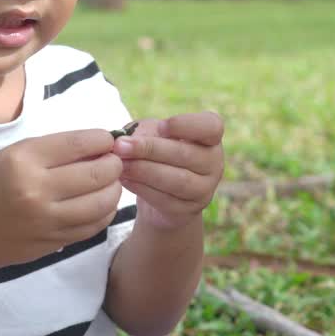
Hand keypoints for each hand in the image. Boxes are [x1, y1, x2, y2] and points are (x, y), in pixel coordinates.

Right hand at [0, 129, 123, 270]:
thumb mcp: (10, 155)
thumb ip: (52, 149)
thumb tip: (98, 143)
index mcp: (23, 160)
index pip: (78, 144)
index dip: (103, 139)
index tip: (109, 139)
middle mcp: (36, 190)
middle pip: (97, 173)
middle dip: (114, 164)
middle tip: (114, 160)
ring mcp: (47, 220)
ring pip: (102, 203)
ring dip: (115, 188)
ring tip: (111, 181)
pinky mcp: (54, 241)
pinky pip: (94, 226)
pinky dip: (106, 211)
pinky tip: (102, 202)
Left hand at [113, 112, 224, 229]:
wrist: (161, 190)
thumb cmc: (159, 152)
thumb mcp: (153, 133)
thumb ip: (144, 131)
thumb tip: (127, 139)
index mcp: (210, 136)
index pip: (211, 126)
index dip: (186, 125)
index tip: (161, 126)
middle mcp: (214, 162)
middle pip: (185, 154)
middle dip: (150, 149)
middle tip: (121, 145)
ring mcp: (205, 188)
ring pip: (177, 180)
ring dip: (144, 171)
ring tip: (120, 164)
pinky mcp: (189, 210)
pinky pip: (165, 199)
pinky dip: (142, 188)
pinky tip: (125, 179)